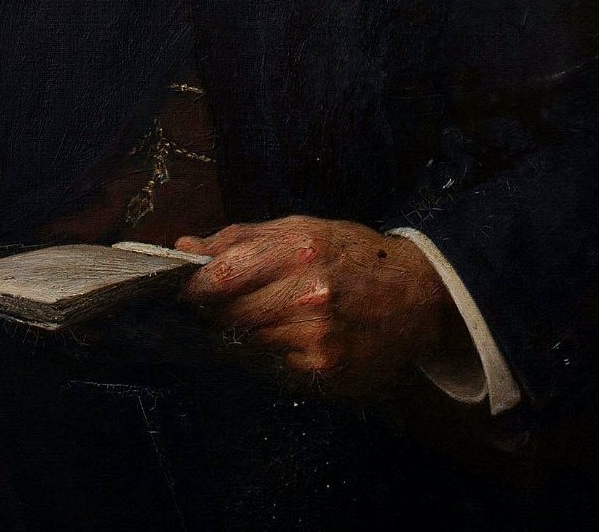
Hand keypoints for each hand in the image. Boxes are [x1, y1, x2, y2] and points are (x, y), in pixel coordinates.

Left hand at [177, 216, 464, 395]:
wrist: (415, 295)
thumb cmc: (352, 254)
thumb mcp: (301, 229)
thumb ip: (240, 238)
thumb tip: (184, 248)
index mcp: (301, 248)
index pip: (224, 275)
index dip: (196, 286)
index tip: (187, 288)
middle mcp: (309, 293)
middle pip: (230, 313)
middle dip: (219, 309)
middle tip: (232, 301)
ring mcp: (317, 336)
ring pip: (249, 340)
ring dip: (249, 330)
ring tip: (278, 312)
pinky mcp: (324, 369)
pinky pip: (273, 363)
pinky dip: (275, 350)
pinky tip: (299, 334)